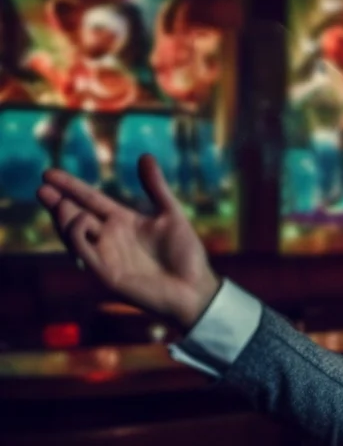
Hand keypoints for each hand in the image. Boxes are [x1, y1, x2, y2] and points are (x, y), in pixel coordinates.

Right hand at [36, 155, 220, 329]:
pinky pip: (84, 252)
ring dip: (66, 218)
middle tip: (43, 188)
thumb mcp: (172, 214)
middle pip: (74, 215)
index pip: (90, 199)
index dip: (70, 186)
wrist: (196, 289)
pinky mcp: (106, 273)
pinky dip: (78, 235)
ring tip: (62, 203)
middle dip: (57, 202)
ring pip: (73, 233)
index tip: (48, 174)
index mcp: (123, 221)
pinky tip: (82, 220)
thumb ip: (156, 187)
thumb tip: (145, 156)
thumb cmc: (186, 255)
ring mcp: (106, 255)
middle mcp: (110, 237)